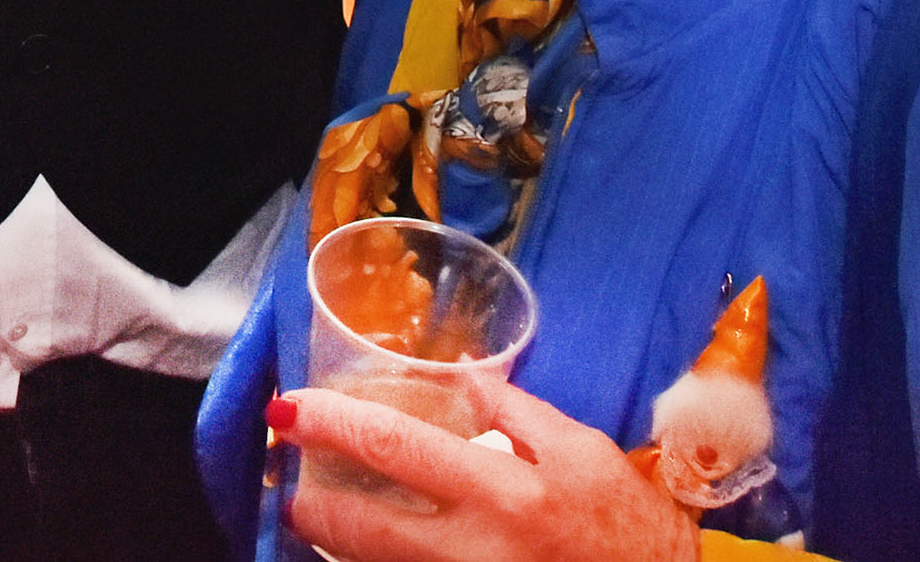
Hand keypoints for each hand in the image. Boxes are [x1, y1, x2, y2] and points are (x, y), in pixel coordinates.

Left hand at [274, 384, 698, 561]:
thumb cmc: (628, 525)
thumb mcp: (578, 450)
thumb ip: (513, 411)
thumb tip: (455, 376)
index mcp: (506, 493)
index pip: (396, 446)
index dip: (332, 423)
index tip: (291, 409)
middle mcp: (478, 553)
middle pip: (365, 532)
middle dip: (313, 507)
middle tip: (293, 483)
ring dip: (341, 545)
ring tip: (321, 515)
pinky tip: (372, 550)